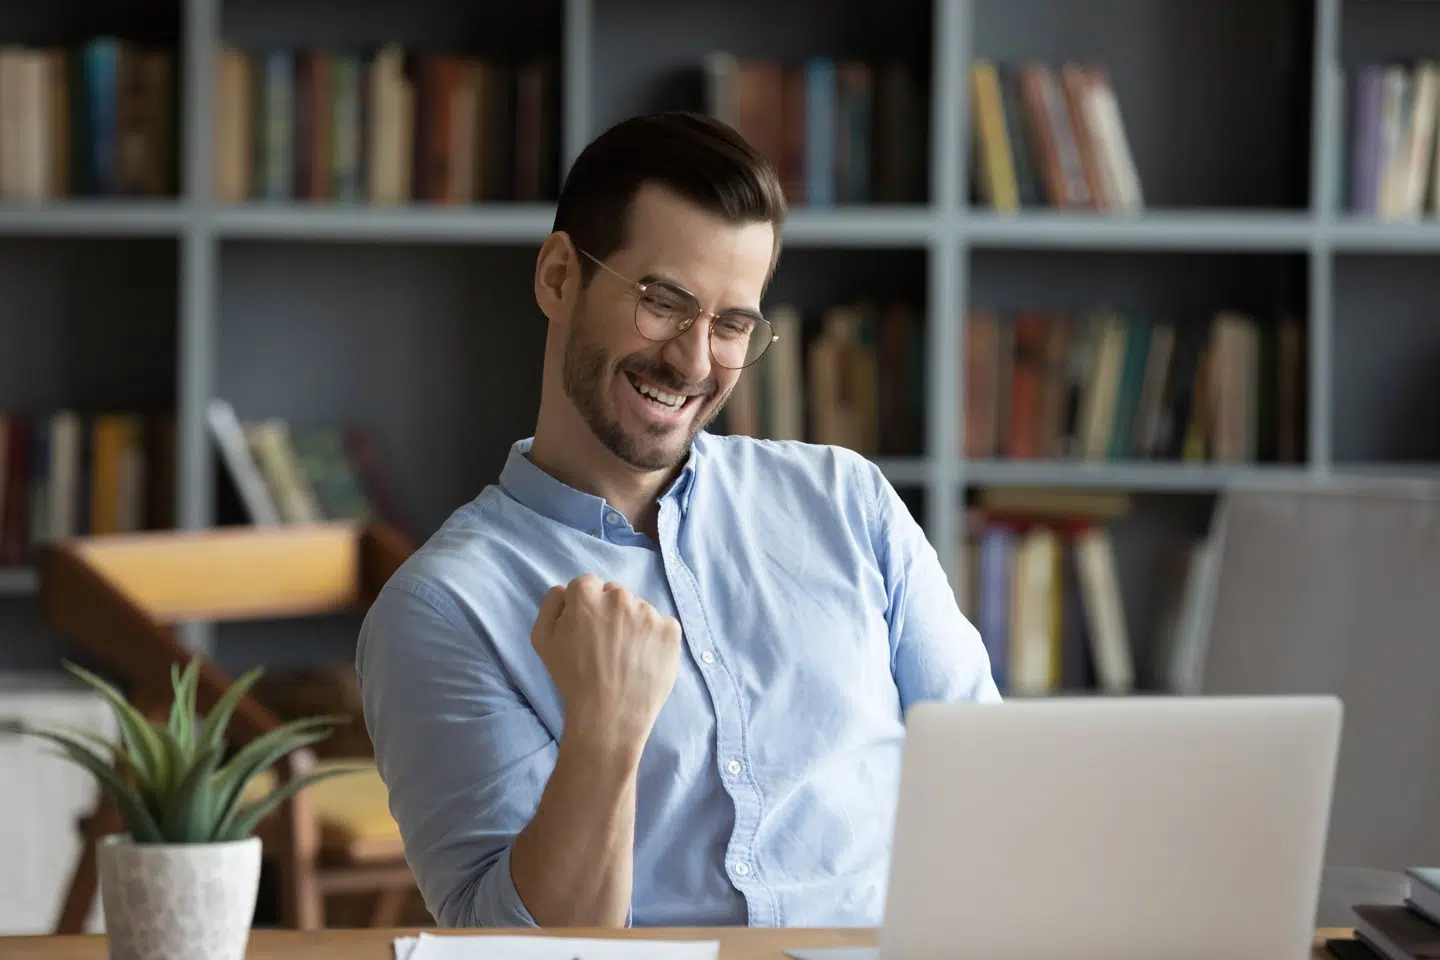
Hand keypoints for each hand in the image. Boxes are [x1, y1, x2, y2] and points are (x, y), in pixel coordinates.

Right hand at [530, 574, 681, 755]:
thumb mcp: (542, 639)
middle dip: (610, 612)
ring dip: (633, 624)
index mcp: (586, 596)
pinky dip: (655, 639)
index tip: (587, 628)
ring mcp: (648, 612)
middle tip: (606, 644)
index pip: (587, 584)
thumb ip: (551, 604)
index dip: (585, 606)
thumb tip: (567, 589)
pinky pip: (661, 625)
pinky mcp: (670, 630)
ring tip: (625, 657)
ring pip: (639, 609)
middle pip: (615, 594)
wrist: (609, 715)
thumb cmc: (571, 679)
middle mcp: (619, 597)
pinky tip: (643, 659)